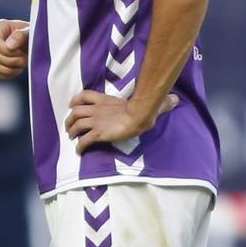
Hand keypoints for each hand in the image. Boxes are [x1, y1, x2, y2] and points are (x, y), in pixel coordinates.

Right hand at [0, 19, 29, 79]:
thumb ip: (20, 35)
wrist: (38, 43)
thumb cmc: (35, 34)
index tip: (19, 51)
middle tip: (24, 58)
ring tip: (22, 63)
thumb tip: (8, 46)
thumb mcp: (30, 31)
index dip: (5, 49)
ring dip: (9, 68)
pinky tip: (19, 69)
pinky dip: (8, 74)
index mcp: (0, 27)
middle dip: (10, 60)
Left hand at [64, 91, 178, 153]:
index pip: (84, 95)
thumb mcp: (146, 103)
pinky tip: (79, 151)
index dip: (75, 100)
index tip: (72, 105)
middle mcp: (96, 110)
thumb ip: (158, 102)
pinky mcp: (97, 133)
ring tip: (71, 137)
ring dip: (71, 131)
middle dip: (70, 120)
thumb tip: (175, 99)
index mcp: (104, 100)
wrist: (138, 116)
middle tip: (70, 127)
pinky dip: (79, 146)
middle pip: (75, 112)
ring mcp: (95, 122)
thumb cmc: (143, 110)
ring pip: (76, 125)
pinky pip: (83, 141)